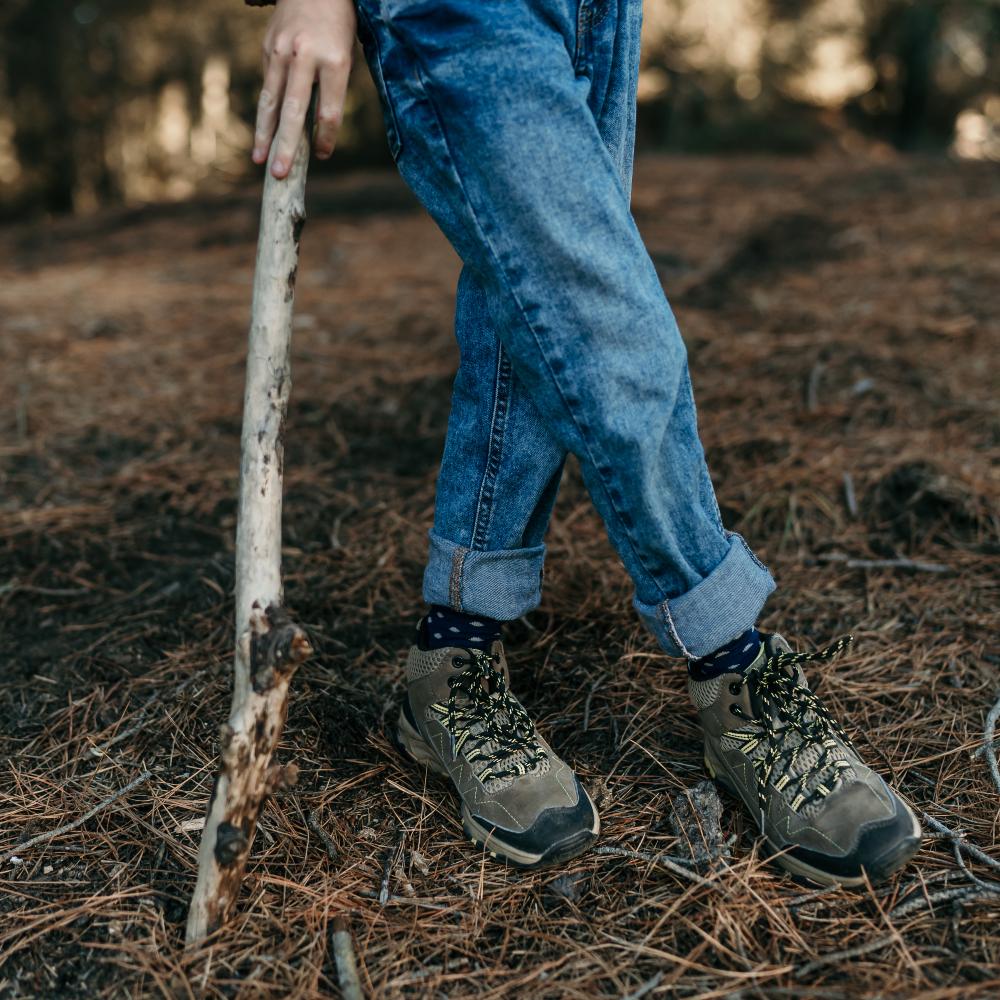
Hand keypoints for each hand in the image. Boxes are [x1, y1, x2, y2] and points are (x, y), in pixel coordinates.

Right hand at [252, 0, 356, 177]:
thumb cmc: (337, 25)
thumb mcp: (346, 54)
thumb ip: (333, 89)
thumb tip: (316, 128)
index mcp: (334, 60)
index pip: (329, 111)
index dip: (326, 138)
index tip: (322, 156)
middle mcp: (305, 57)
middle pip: (295, 111)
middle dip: (287, 146)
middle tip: (280, 174)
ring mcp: (282, 52)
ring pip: (272, 101)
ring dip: (264, 134)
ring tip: (260, 160)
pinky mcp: (267, 49)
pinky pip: (268, 86)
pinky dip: (266, 113)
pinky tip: (263, 134)